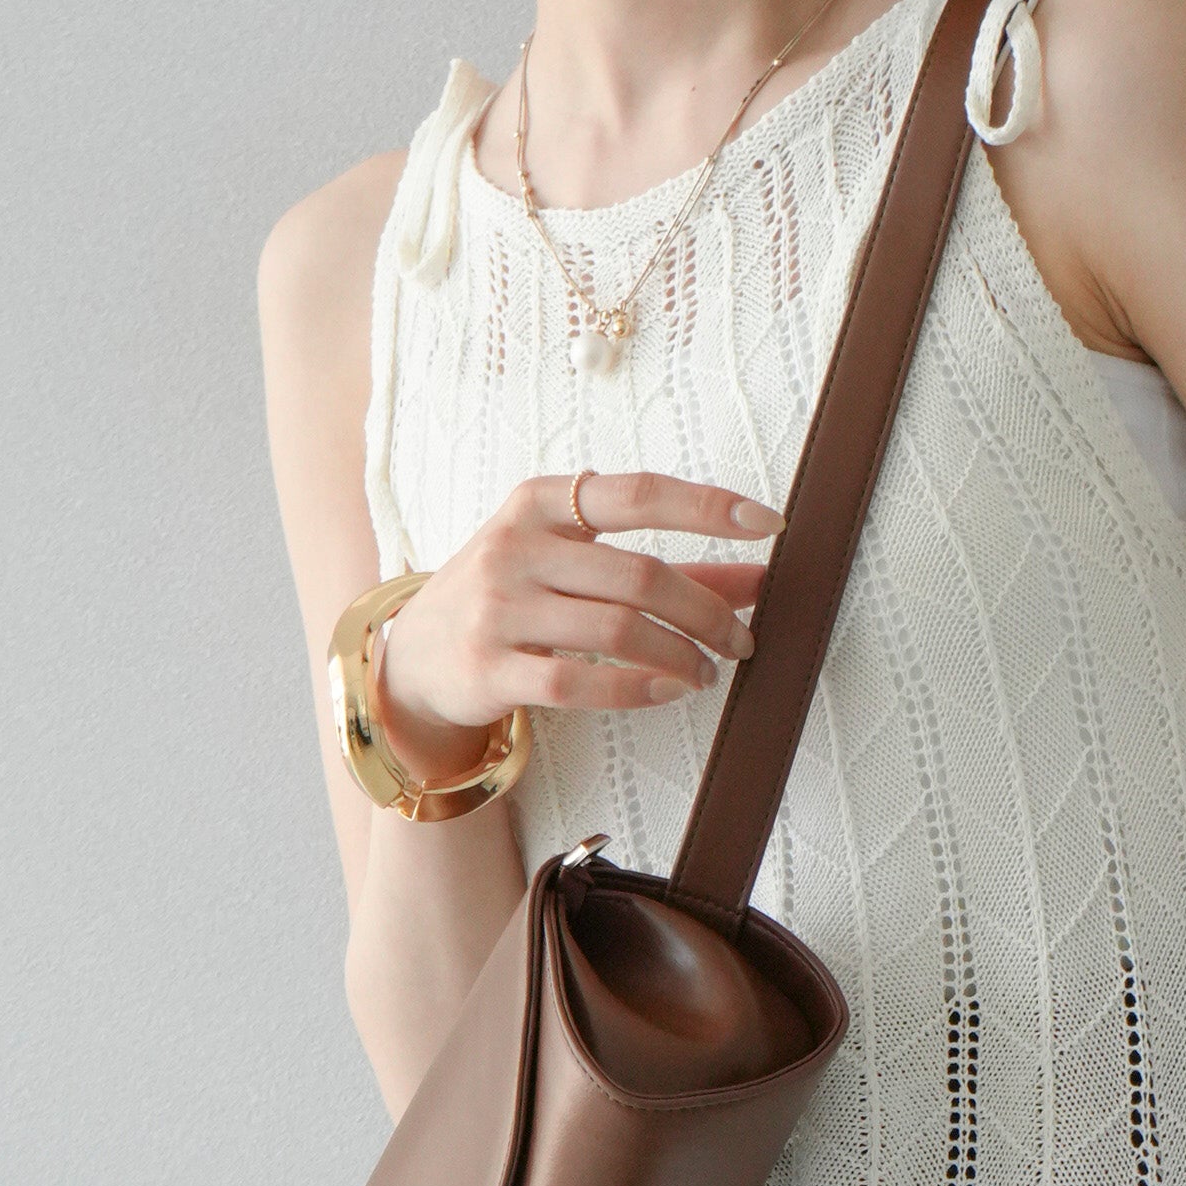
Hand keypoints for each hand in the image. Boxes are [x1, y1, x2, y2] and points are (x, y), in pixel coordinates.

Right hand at [370, 470, 779, 778]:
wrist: (416, 659)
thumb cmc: (512, 599)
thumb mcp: (574, 565)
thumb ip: (668, 570)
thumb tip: (759, 578)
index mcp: (539, 503)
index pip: (638, 494)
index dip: (708, 506)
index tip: (769, 522)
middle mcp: (515, 547)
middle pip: (639, 575)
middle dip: (706, 611)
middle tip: (741, 639)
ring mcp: (498, 608)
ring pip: (617, 631)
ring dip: (680, 655)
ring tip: (706, 671)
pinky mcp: (490, 668)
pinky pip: (580, 682)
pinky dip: (638, 689)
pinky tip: (668, 691)